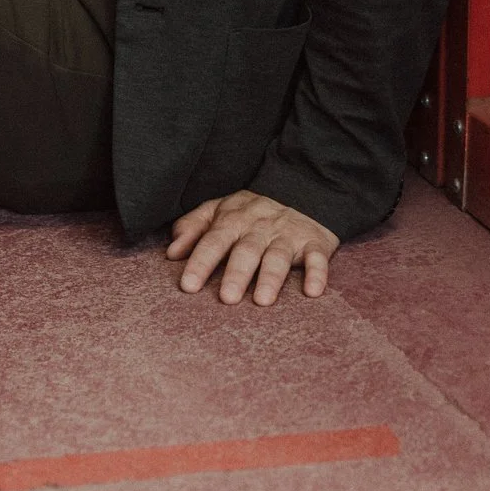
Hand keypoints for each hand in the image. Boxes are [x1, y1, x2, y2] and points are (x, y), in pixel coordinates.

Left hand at [166, 191, 338, 304]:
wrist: (300, 189)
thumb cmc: (251, 211)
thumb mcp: (219, 211)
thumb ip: (193, 228)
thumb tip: (171, 253)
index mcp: (233, 220)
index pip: (213, 241)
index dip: (200, 263)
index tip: (188, 286)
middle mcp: (260, 228)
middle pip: (246, 251)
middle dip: (236, 274)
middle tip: (226, 298)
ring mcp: (288, 235)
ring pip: (278, 256)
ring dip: (271, 278)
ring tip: (262, 301)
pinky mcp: (315, 243)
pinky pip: (317, 258)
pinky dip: (317, 274)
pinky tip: (312, 291)